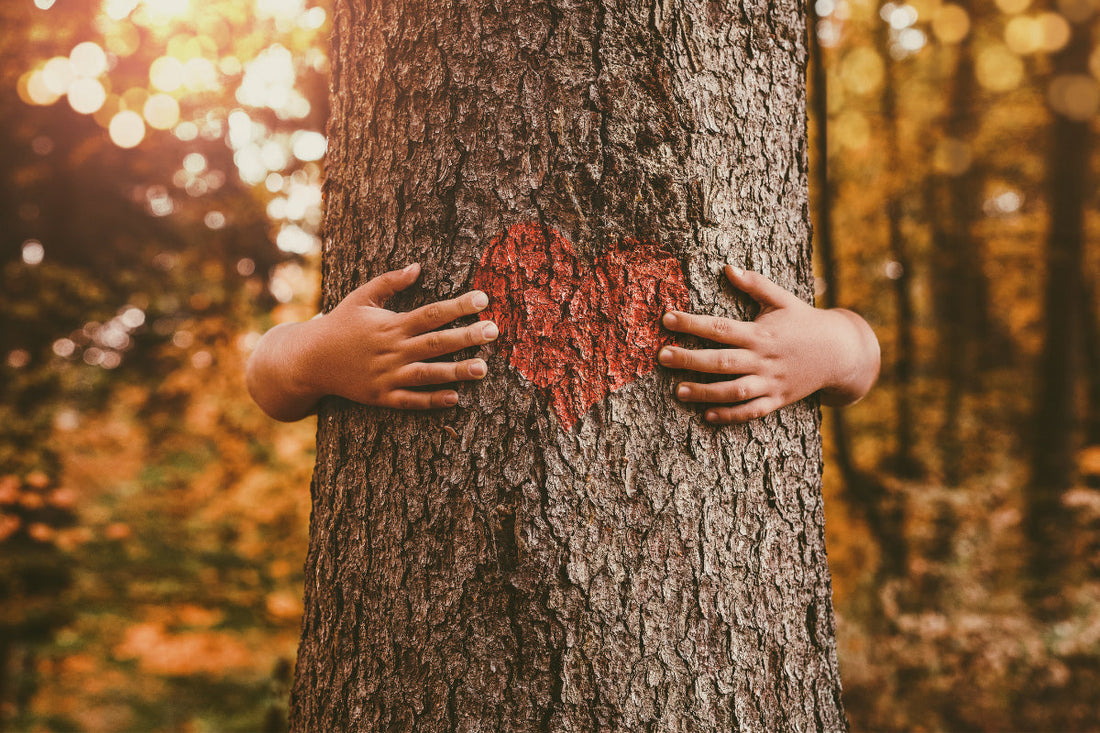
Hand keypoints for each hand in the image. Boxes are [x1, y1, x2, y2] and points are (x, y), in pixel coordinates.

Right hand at [246, 263, 498, 421]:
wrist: (309, 361)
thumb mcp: (361, 297)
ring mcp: (387, 376)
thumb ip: (390, 282)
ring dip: (456, 371)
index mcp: (390, 324)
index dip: (458, 306)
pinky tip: (455, 398)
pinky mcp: (381, 397)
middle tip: (494, 331)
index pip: (431, 313)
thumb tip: (418, 266)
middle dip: (466, 337)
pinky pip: (410, 401)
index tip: (483, 299)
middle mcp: (392, 350)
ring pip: (428, 374)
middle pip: (435, 343)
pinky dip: (431, 400)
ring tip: (483, 368)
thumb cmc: (339, 324)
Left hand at [657, 266, 879, 424]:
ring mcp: (771, 382)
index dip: (691, 323)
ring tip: (678, 391)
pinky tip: (707, 415)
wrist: (841, 352)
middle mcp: (763, 359)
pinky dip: (730, 415)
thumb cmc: (805, 322)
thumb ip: (755, 284)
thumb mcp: (783, 299)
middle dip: (689, 359)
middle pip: (721, 361)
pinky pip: (752, 411)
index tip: (667, 318)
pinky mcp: (778, 400)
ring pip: (734, 391)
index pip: (720, 327)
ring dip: (705, 392)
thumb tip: (728, 267)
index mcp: (761, 332)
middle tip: (662, 356)